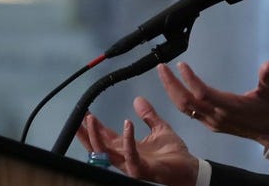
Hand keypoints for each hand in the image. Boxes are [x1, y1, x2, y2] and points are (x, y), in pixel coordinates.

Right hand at [75, 97, 198, 185]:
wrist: (189, 168)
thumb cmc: (172, 153)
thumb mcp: (159, 128)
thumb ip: (148, 115)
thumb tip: (137, 99)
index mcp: (127, 147)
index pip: (104, 137)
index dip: (93, 126)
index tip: (84, 112)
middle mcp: (125, 157)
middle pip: (98, 146)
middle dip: (86, 133)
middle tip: (78, 117)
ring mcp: (131, 164)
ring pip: (106, 153)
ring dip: (97, 136)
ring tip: (91, 119)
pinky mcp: (142, 169)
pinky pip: (131, 156)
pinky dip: (128, 140)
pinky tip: (127, 123)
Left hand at [158, 61, 268, 148]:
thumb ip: (267, 78)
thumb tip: (268, 65)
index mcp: (229, 107)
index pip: (204, 94)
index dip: (191, 80)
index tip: (181, 65)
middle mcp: (217, 116)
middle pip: (187, 102)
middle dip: (172, 85)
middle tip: (161, 68)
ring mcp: (212, 122)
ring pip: (185, 109)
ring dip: (172, 92)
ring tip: (164, 75)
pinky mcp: (211, 124)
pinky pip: (190, 113)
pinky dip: (180, 101)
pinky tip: (175, 90)